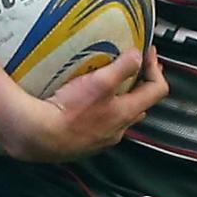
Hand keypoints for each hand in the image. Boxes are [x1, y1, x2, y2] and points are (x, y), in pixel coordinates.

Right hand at [0, 49, 168, 160]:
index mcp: (127, 113)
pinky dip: (102, 111)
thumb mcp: (100, 82)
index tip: (148, 54)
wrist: (39, 136)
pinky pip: (101, 125)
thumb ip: (122, 67)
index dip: (156, 68)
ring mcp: (102, 138)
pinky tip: (88, 104)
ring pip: (121, 116)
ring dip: (121, 99)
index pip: (157, 89)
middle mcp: (119, 129)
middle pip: (140, 104)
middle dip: (140, 83)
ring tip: (112, 84)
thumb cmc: (69, 111)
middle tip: (135, 66)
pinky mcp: (85, 142)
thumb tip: (137, 55)